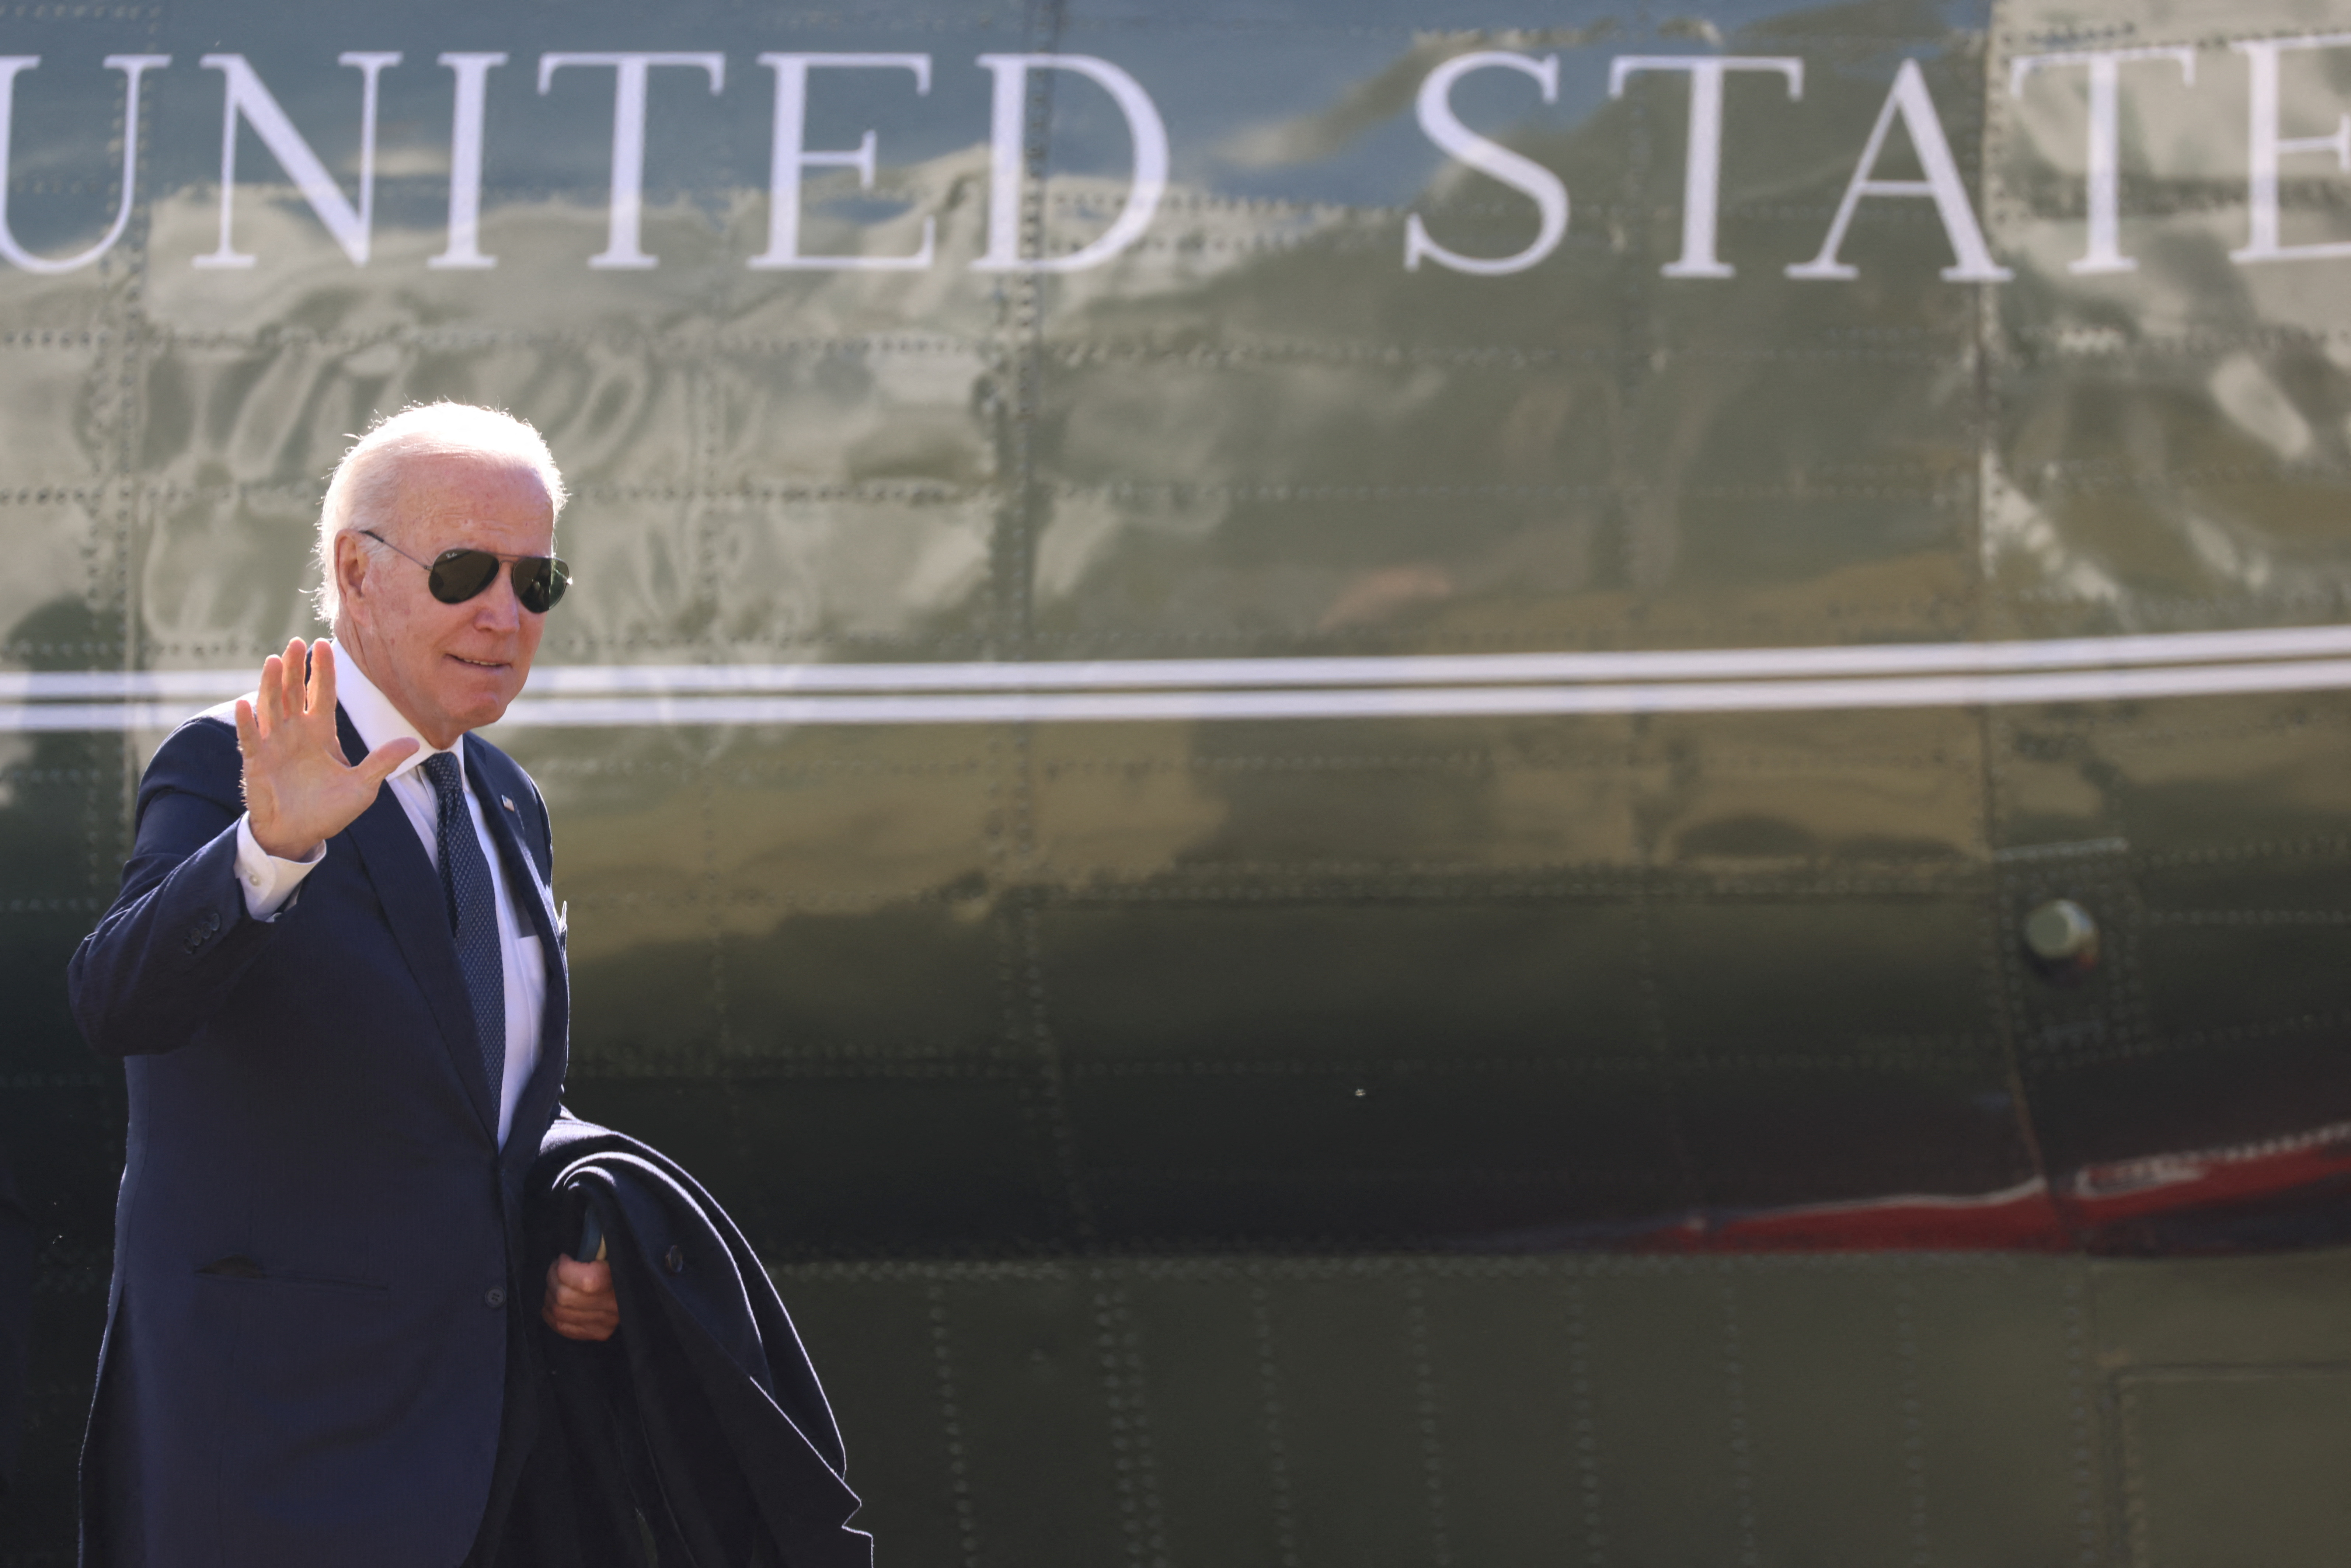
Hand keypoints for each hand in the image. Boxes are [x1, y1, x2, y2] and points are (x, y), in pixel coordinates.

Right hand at [235, 639, 416, 859]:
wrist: (300, 834)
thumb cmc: (330, 810)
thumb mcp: (363, 786)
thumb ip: (382, 762)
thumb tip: (414, 743)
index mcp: (321, 733)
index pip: (323, 695)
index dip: (323, 671)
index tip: (324, 644)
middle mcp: (296, 733)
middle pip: (295, 693)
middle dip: (296, 668)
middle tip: (296, 642)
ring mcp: (274, 745)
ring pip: (271, 708)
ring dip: (271, 685)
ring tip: (273, 661)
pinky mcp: (256, 762)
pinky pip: (250, 739)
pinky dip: (247, 722)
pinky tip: (245, 703)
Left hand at [543, 1254, 618, 1341]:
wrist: (639, 1280)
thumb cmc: (617, 1257)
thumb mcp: (610, 1246)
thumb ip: (594, 1246)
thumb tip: (574, 1250)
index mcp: (620, 1278)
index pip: (585, 1282)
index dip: (564, 1268)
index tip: (565, 1258)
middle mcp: (615, 1305)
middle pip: (565, 1298)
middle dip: (553, 1279)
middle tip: (556, 1269)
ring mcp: (606, 1322)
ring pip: (560, 1313)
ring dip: (550, 1296)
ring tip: (555, 1283)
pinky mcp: (598, 1332)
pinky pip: (563, 1328)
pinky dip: (551, 1315)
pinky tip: (553, 1303)